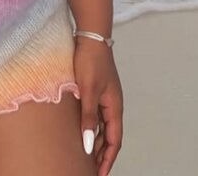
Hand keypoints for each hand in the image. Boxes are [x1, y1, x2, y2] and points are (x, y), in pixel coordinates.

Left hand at [74, 37, 122, 175]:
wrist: (91, 36)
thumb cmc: (90, 61)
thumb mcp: (88, 91)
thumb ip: (88, 118)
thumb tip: (89, 146)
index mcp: (114, 106)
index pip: (114, 140)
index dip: (108, 159)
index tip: (99, 174)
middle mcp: (113, 104)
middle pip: (110, 136)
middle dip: (103, 154)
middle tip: (92, 170)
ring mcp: (106, 97)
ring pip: (103, 127)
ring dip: (97, 142)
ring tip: (86, 157)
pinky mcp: (98, 90)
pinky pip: (97, 116)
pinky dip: (92, 128)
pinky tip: (83, 132)